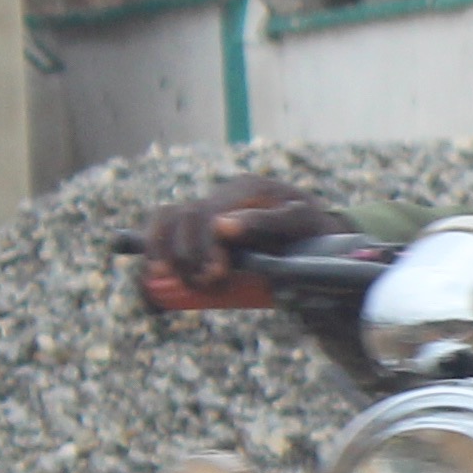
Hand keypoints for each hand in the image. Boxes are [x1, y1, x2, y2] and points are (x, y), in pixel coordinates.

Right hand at [140, 176, 340, 311]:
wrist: (318, 235)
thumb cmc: (313, 229)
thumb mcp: (301, 222)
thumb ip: (266, 221)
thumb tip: (223, 226)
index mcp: (244, 189)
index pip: (207, 212)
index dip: (203, 245)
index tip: (216, 275)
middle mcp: (220, 196)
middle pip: (181, 217)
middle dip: (186, 255)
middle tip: (205, 283)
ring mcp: (208, 211)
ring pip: (165, 219)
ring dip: (161, 251)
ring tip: (167, 280)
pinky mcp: (201, 230)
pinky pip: (166, 231)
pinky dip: (155, 251)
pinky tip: (154, 276)